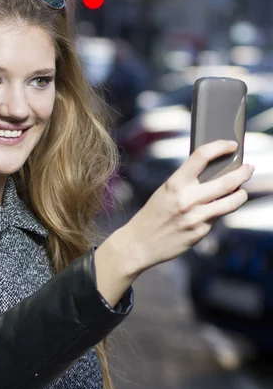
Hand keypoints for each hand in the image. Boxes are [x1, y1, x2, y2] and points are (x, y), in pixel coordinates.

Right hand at [121, 140, 253, 273]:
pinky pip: (219, 217)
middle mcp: (187, 199)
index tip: (232, 145)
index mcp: (175, 183)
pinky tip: (219, 208)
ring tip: (242, 191)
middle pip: (227, 181)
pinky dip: (222, 210)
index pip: (202, 156)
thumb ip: (187, 182)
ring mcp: (196, 217)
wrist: (139, 243)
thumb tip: (214, 171)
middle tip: (249, 168)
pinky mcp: (201, 232)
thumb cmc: (152, 215)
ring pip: (232, 201)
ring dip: (242, 194)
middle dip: (243, 173)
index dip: (221, 146)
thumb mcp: (165, 191)